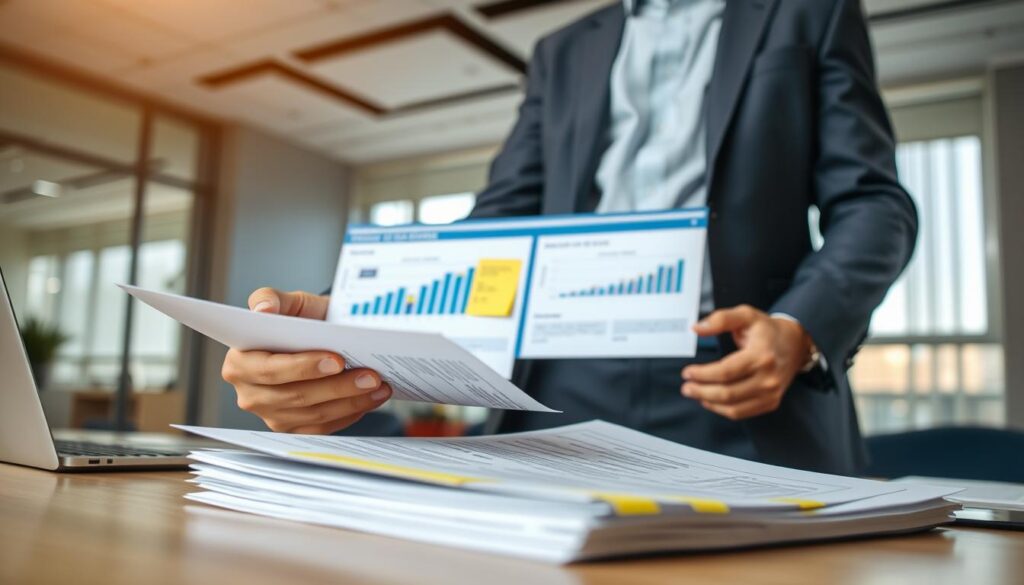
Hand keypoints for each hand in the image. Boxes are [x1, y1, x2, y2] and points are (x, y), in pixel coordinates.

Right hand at [221, 287, 391, 433]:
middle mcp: (250, 394)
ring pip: (314, 415)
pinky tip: (371, 398)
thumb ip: (269, 298)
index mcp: (239, 363)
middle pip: (296, 397)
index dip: (304, 367)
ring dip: (351, 401)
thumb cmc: (300, 321)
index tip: (338, 360)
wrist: (316, 338)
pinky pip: (323, 428)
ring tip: (378, 385)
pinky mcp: (293, 429)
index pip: (270, 370)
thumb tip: (262, 309)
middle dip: (338, 387)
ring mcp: (271, 415)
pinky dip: (350, 413)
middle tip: (370, 375)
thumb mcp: (288, 303)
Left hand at [680, 305, 811, 420]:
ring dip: (709, 402)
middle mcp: (768, 377)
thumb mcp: (745, 315)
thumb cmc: (766, 329)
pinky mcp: (771, 402)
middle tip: (686, 387)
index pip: (726, 372)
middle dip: (701, 391)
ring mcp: (771, 393)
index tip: (687, 372)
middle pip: (727, 393)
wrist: (796, 344)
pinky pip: (741, 413)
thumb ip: (720, 319)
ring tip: (694, 393)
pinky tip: (710, 401)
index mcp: (761, 355)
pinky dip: (722, 410)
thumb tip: (696, 328)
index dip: (703, 374)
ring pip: (733, 407)